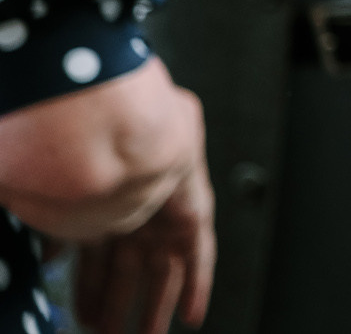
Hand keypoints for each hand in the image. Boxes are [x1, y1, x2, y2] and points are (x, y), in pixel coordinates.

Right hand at [72, 123, 214, 333]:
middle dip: (119, 307)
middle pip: (128, 274)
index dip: (90, 294)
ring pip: (163, 273)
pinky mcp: (194, 217)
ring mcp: (165, 218)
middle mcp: (134, 218)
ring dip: (156, 308)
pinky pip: (200, 259)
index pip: (95, 265)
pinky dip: (198, 288)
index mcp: (101, 214)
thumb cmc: (93, 166)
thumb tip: (47, 261)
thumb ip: (58, 238)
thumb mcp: (67, 210)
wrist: (129, 138)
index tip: (85, 319)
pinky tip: (191, 317)